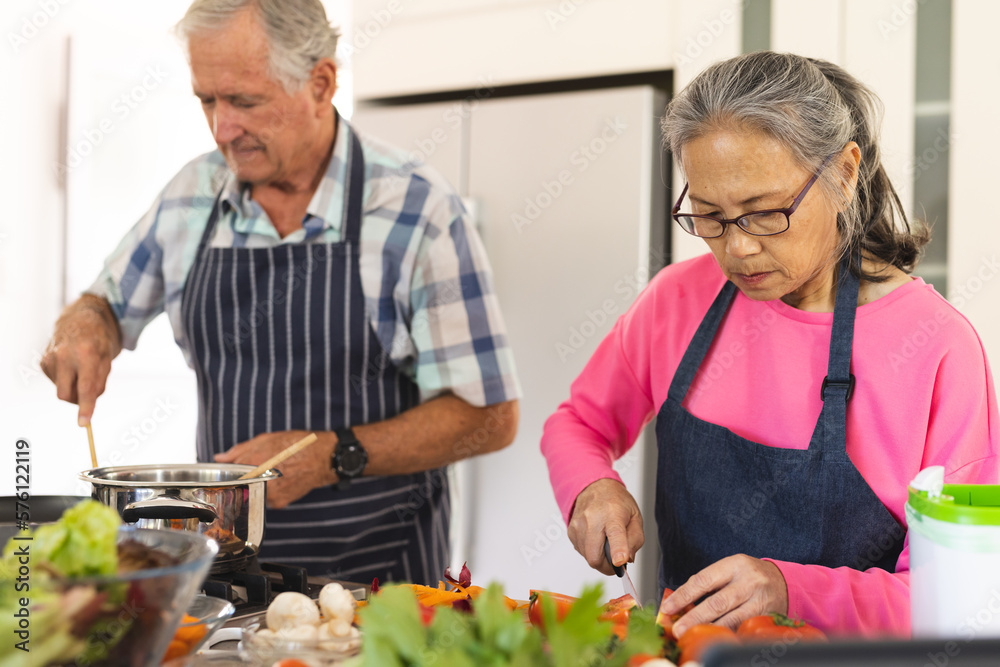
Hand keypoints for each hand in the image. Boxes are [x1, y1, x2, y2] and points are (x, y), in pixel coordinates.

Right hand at [40, 295, 121, 425]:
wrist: (80, 318)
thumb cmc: (98, 339)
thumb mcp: (108, 358)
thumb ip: (100, 381)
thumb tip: (88, 403)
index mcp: (86, 353)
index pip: (85, 387)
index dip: (86, 407)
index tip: (84, 423)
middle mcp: (65, 355)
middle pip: (66, 395)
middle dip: (77, 401)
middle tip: (88, 393)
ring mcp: (50, 358)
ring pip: (60, 390)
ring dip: (72, 388)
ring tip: (81, 370)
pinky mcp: (43, 361)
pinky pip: (55, 382)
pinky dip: (65, 380)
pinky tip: (71, 366)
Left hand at [215, 430, 336, 507]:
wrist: (323, 459)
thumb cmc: (297, 445)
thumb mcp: (266, 439)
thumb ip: (239, 450)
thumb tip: (219, 457)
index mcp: (253, 462)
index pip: (226, 473)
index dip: (226, 471)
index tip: (228, 470)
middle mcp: (259, 481)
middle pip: (237, 484)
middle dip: (241, 478)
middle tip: (253, 470)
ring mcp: (268, 494)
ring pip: (251, 492)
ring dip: (255, 485)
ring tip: (268, 474)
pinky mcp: (277, 503)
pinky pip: (264, 499)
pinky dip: (267, 491)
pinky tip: (277, 481)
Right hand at [567, 478, 642, 576]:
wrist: (595, 487)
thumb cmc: (616, 502)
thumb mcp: (636, 517)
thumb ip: (635, 540)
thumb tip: (626, 559)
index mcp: (612, 514)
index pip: (615, 535)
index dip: (618, 550)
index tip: (619, 561)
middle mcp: (592, 519)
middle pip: (595, 556)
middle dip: (607, 566)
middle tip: (616, 561)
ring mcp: (578, 525)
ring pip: (588, 557)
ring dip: (599, 558)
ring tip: (606, 543)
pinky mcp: (571, 531)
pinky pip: (582, 551)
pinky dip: (591, 551)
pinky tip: (596, 539)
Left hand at [659, 554, 788, 636]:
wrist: (785, 582)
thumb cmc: (749, 576)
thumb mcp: (730, 570)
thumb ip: (708, 584)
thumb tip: (680, 603)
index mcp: (734, 564)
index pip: (703, 580)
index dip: (683, 595)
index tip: (667, 608)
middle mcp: (748, 581)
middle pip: (716, 602)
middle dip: (693, 618)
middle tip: (677, 629)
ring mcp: (760, 600)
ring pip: (730, 619)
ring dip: (708, 629)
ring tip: (691, 636)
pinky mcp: (767, 617)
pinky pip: (742, 628)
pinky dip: (726, 634)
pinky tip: (714, 638)